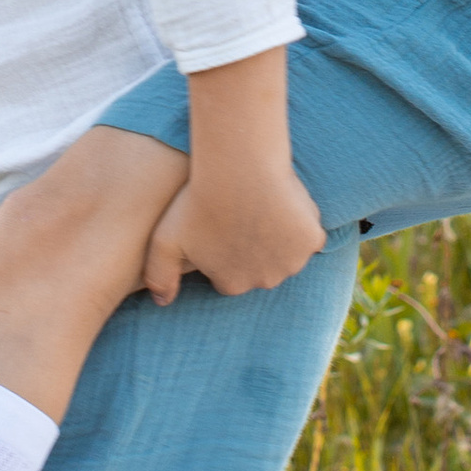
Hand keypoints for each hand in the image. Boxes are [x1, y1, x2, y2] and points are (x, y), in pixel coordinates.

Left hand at [142, 156, 325, 302]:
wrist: (238, 167)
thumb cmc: (197, 200)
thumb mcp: (164, 241)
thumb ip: (158, 277)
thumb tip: (161, 303)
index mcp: (232, 284)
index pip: (229, 274)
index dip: (223, 250)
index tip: (218, 226)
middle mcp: (264, 280)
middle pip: (259, 266)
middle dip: (251, 248)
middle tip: (241, 215)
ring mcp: (291, 262)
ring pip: (285, 253)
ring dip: (278, 239)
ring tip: (262, 209)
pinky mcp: (312, 240)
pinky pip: (309, 236)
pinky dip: (301, 225)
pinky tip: (285, 206)